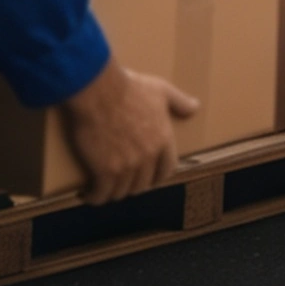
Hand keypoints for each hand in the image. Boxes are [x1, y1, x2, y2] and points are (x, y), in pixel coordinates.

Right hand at [60, 58, 197, 204]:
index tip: (148, 176)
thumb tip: (195, 107)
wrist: (99, 91)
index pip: (167, 170)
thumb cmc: (129, 88)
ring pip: (122, 191)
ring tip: (105, 188)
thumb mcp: (161, 90)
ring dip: (114, 192)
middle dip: (134, 184)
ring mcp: (127, 166)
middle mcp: (148, 156)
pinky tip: (89, 194)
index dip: (157, 175)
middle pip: (143, 184)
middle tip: (123, 181)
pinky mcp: (104, 170)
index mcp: (163, 139)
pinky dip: (95, 197)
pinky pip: (101, 194)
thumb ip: (179, 102)